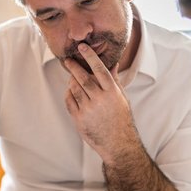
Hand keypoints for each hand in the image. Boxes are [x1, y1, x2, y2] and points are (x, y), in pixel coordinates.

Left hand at [64, 43, 138, 160]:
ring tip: (72, 77)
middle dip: (74, 67)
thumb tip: (113, 63)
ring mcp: (89, 110)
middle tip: (68, 60)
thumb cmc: (121, 119)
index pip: (99, 69)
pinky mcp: (79, 119)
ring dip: (71, 80)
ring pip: (74, 88)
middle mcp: (100, 99)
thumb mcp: (122, 98)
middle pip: (83, 77)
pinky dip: (68, 94)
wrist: (118, 143)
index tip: (82, 47)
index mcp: (112, 92)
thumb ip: (114, 80)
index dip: (90, 56)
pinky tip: (70, 91)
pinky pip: (69, 101)